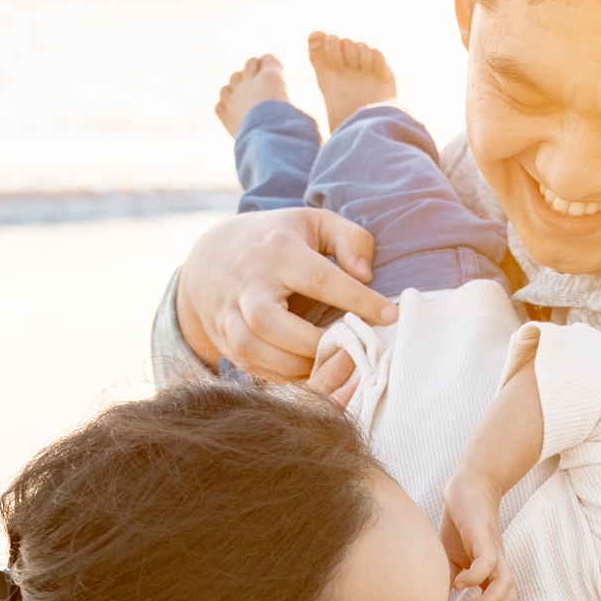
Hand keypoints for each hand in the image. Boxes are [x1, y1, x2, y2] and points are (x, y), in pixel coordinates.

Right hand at [177, 209, 394, 381]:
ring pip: (254, 349)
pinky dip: (282, 377)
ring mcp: (230, 315)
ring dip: (295, 365)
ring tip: (329, 362)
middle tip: (349, 348)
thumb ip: (350, 240)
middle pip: (271, 322)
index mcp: (277, 251)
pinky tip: (308, 372)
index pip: (319, 278)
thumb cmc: (277, 239)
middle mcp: (248, 284)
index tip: (390, 314)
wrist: (210, 257)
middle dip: (312, 343)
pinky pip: (251, 367)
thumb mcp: (315, 223)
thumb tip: (366, 276)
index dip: (357, 299)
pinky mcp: (225, 340)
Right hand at [439, 470, 514, 600]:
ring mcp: (492, 549)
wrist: (467, 488)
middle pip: (509, 598)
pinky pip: (487, 561)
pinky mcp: (482, 535)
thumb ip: (447, 580)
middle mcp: (497, 563)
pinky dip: (475, 576)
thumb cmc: (459, 526)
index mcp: (491, 571)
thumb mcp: (450, 559)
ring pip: (505, 584)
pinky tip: (458, 584)